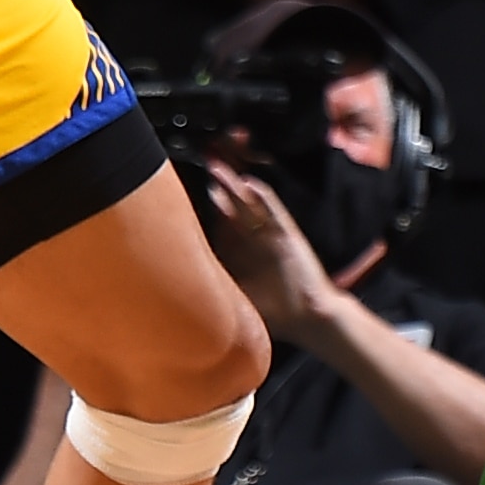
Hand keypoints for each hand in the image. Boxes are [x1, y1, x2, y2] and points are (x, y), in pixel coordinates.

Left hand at [195, 159, 346, 333]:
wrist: (308, 318)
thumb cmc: (271, 312)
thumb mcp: (232, 296)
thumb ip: (211, 283)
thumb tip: (176, 279)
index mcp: (238, 251)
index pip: (217, 221)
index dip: (202, 206)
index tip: (180, 189)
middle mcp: (252, 238)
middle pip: (231, 206)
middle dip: (216, 188)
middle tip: (196, 167)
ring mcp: (270, 234)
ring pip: (249, 204)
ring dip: (234, 186)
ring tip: (217, 168)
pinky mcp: (288, 235)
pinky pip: (275, 213)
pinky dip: (264, 199)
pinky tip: (251, 186)